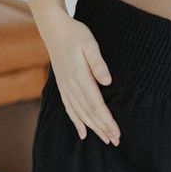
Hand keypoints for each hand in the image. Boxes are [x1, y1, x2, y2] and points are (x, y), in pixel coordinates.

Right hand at [41, 16, 119, 144]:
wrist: (54, 29)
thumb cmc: (75, 34)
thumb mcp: (90, 43)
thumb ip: (98, 63)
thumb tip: (108, 81)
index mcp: (79, 76)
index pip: (95, 104)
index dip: (106, 120)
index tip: (117, 132)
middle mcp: (71, 86)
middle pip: (88, 113)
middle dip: (103, 129)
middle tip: (116, 141)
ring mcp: (65, 87)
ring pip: (80, 113)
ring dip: (93, 128)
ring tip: (105, 139)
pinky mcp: (63, 87)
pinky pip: (69, 109)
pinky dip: (76, 122)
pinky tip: (83, 133)